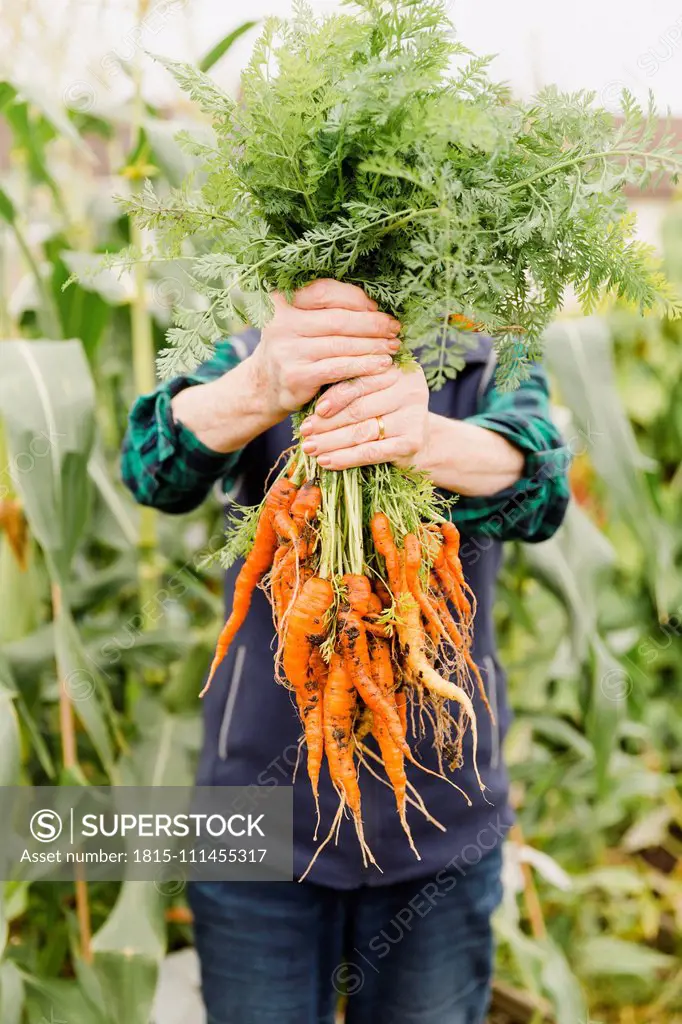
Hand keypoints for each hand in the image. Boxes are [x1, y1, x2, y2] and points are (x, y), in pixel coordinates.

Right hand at [247, 279, 401, 421]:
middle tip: (394, 328)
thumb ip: (324, 309)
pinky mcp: (297, 376)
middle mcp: (280, 323)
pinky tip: (381, 365)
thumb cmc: (292, 348)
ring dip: (373, 345)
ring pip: (342, 344)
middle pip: (338, 319)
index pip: (325, 291)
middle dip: (372, 323)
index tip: (378, 308)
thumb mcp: (298, 321)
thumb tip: (374, 305)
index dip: (356, 299)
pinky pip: (339, 368)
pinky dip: (364, 365)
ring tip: (393, 346)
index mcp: (281, 300)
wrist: (264, 387)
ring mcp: (287, 350)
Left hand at [299, 364, 429, 470]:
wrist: (422, 441)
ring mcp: (414, 416)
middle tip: (305, 432)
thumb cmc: (387, 412)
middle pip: (359, 407)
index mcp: (399, 368)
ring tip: (310, 448)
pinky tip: (327, 461)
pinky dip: (346, 458)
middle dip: (328, 422)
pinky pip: (371, 452)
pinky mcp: (412, 442)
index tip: (314, 410)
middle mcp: (411, 389)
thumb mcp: (373, 394)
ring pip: (362, 431)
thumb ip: (350, 389)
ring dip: (331, 441)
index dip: (335, 396)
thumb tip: (310, 405)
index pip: (361, 381)